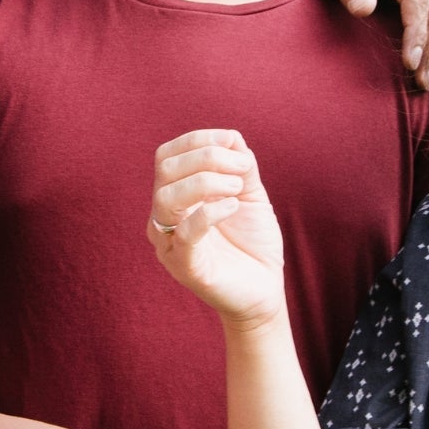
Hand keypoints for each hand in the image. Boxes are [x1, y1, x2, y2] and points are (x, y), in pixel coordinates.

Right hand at [148, 129, 286, 329]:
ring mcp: (170, 243)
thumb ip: (240, 166)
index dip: (197, 140)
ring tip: (237, 190)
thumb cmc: (253, 242)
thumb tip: (232, 137)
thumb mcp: (250, 194)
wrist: (264, 290)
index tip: (231, 141)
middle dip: (206, 157)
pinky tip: (233, 206)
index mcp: (176, 196)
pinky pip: (185, 234)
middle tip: (242, 169)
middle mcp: (165, 217)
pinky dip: (209, 212)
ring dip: (206, 182)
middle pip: (164, 169)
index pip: (167, 155)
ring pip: (166, 198)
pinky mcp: (184, 266)